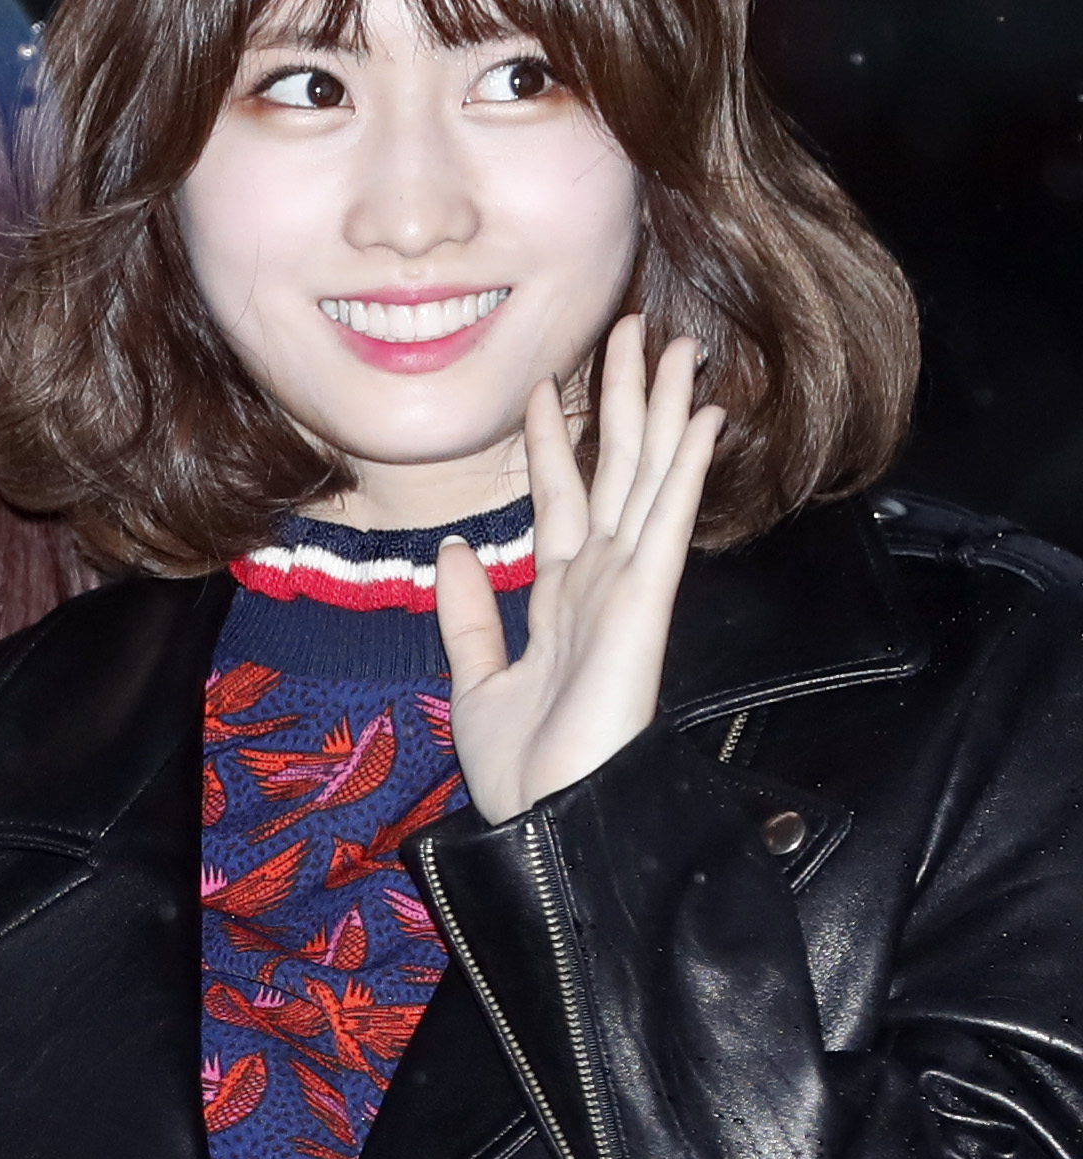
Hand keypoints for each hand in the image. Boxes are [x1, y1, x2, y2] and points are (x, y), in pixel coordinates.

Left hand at [435, 316, 724, 821]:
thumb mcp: (473, 682)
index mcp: (562, 600)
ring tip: (678, 346)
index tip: (550, 382)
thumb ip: (468, 616)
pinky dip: (684, 468)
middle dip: (623, 401)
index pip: (560, 499)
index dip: (557, 439)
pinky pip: (666, 523)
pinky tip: (703, 416)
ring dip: (664, 411)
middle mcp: (601, 585)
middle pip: (615, 472)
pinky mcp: (646, 608)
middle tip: (634, 329)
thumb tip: (456, 547)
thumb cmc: (521, 776)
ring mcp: (628, 592)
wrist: (546, 829)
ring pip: (649, 480)